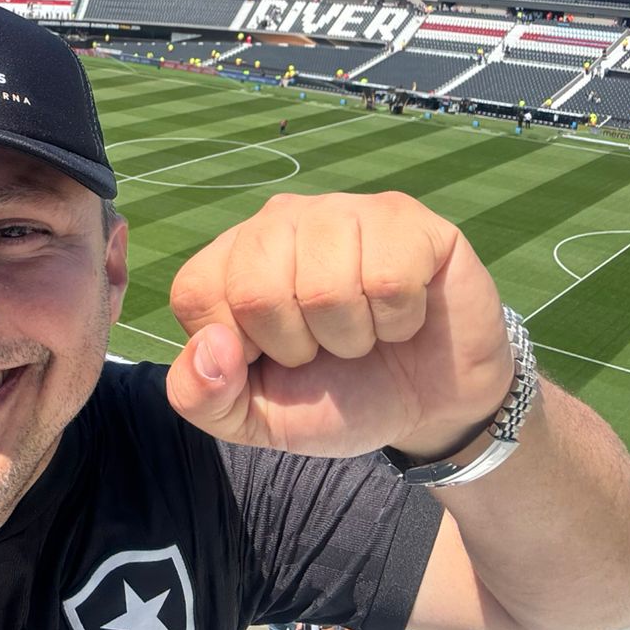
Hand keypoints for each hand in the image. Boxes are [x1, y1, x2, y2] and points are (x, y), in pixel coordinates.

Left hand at [165, 192, 513, 458]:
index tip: (274, 358)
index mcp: (231, 258)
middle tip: (326, 346)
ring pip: (326, 287)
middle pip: (257, 290)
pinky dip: (399, 321)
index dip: (240, 349)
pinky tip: (403, 315)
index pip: (198, 293)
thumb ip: (201, 396)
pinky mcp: (406, 219)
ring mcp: (343, 210)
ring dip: (353, 336)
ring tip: (366, 330)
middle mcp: (280, 220)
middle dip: (298, 347)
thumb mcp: (256, 419)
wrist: (430, 405)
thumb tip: (212, 346)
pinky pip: (389, 279)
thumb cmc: (337, 399)